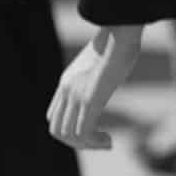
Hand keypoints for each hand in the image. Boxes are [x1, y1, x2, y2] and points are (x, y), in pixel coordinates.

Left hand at [48, 24, 143, 149]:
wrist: (121, 30)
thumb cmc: (121, 38)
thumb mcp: (107, 55)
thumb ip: (103, 65)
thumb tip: (117, 56)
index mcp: (68, 80)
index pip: (54, 116)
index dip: (72, 128)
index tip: (96, 129)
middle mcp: (67, 90)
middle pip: (56, 130)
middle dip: (77, 143)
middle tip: (102, 141)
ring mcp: (76, 95)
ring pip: (67, 135)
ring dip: (87, 145)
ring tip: (107, 143)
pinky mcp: (90, 99)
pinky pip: (82, 133)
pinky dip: (94, 143)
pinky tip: (109, 140)